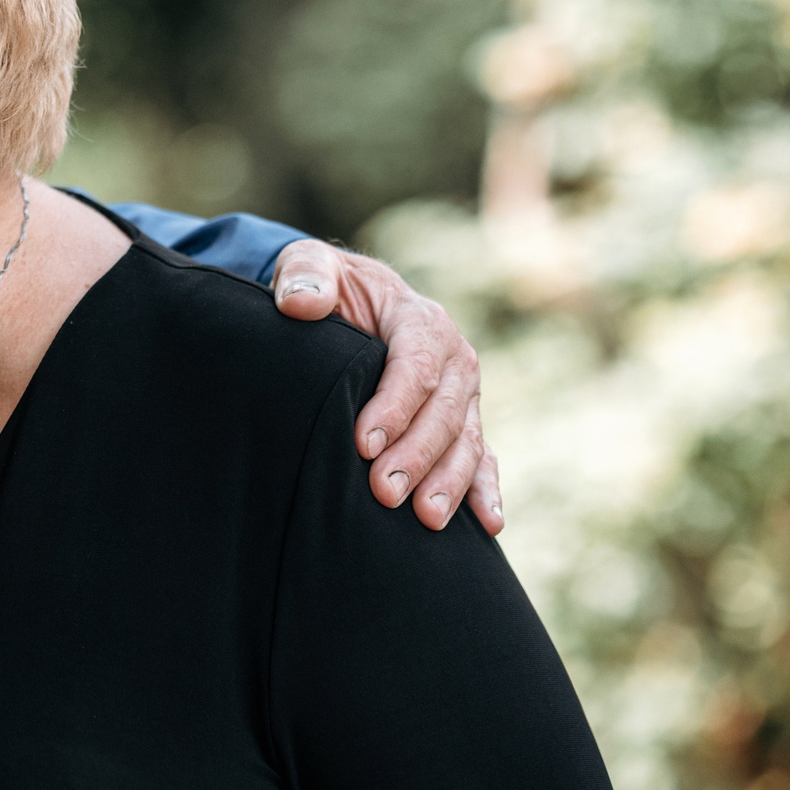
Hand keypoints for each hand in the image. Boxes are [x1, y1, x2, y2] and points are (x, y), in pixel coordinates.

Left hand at [268, 240, 501, 535]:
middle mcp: (453, 359)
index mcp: (420, 320)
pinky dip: (485, 490)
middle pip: (445, 412)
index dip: (394, 406)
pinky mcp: (462, 424)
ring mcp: (463, 395)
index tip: (364, 442)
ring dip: (449, 482)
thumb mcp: (310, 264)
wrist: (352, 301)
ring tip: (425, 518)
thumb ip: (304, 276)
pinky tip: (489, 524)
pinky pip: (482, 458)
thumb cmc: (328, 285)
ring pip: (466, 441)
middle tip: (385, 492)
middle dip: (417, 455)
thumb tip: (301, 304)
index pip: (416, 366)